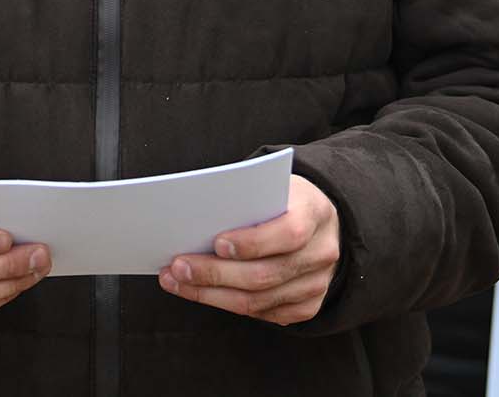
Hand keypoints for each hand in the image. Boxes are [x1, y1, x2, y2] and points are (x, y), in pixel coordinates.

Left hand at [158, 175, 339, 324]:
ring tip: (177, 281)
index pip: (289, 233)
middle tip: (178, 267)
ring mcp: (317, 283)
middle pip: (265, 274)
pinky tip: (201, 293)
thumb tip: (195, 220)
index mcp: (315, 212)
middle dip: (215, 273)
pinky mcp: (308, 305)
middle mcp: (321, 252)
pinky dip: (227, 304)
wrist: (319, 222)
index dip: (253, 242)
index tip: (217, 243)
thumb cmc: (283, 200)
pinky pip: (263, 314)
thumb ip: (244, 200)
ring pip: (258, 301)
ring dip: (211, 294)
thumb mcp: (271, 186)